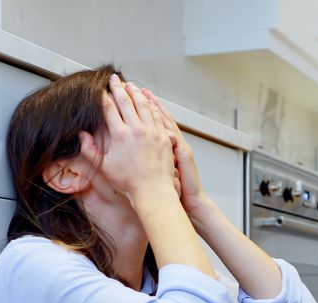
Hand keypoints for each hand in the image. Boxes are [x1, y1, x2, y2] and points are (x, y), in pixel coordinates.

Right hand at [99, 75, 178, 202]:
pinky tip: (149, 100)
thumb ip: (90, 149)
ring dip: (136, 93)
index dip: (104, 97)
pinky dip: (152, 105)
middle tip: (114, 79)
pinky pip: (157, 115)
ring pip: (143, 105)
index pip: (109, 109)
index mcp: (120, 135)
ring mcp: (152, 131)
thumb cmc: (129, 182)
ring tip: (131, 85)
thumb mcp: (104, 167)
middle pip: (126, 102)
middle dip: (118, 88)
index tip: (100, 90)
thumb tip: (81, 135)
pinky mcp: (164, 135)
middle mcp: (137, 129)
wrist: (152, 190)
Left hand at [142, 89, 213, 219]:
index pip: (150, 122)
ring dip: (154, 106)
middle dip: (143, 100)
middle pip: (156, 116)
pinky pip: (173, 133)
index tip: (127, 96)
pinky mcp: (183, 152)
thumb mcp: (164, 171)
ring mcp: (178, 145)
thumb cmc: (175, 190)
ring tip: (143, 93)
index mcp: (164, 146)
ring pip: (165, 120)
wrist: (190, 201)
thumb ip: (152, 158)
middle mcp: (171, 142)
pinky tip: (156, 112)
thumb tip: (136, 149)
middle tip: (131, 86)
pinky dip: (165, 122)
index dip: (140, 109)